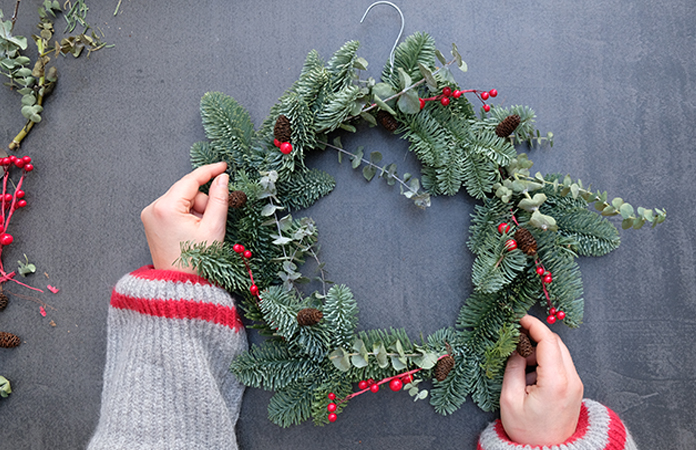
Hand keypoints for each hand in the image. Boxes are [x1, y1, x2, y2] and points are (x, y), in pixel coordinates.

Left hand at [140, 162, 228, 273]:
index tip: (223, 166)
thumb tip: (222, 179)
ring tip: (200, 231)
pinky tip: (192, 231)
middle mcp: (153, 208)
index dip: (210, 171)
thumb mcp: (214, 227)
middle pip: (187, 191)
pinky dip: (187, 215)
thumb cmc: (197, 261)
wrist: (181, 285)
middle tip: (211, 221)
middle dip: (203, 202)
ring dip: (196, 210)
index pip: (191, 180)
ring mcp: (150, 215)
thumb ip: (220, 198)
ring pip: (182, 199)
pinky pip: (174, 208)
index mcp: (166, 208)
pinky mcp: (152, 222)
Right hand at [499, 315, 583, 445]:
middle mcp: (571, 381)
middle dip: (536, 336)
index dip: (533, 325)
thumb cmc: (527, 431)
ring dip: (540, 350)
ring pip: (559, 352)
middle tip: (516, 338)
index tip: (519, 319)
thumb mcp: (510, 398)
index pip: (548, 340)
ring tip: (521, 365)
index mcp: (556, 382)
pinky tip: (530, 375)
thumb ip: (513, 367)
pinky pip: (562, 364)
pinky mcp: (574, 389)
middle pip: (556, 343)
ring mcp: (576, 385)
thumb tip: (515, 347)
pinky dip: (546, 361)